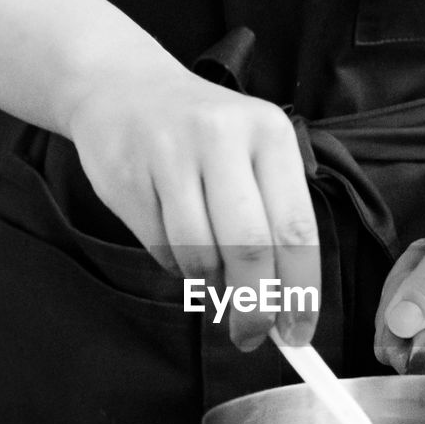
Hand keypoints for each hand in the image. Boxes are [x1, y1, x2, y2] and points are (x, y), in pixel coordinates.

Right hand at [67, 63, 318, 350]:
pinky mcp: (128, 174)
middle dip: (254, 305)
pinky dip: (175, 264)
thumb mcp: (253, 155)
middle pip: (249, 247)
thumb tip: (287, 309)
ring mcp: (169, 154)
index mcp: (269, 134)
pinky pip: (160, 248)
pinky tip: (176, 242)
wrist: (124, 88)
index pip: (296, 228)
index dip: (301, 290)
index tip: (298, 333)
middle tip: (250, 335)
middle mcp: (222, 137)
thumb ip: (274, 221)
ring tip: (212, 279)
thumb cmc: (205, 135)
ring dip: (209, 285)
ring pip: (199, 254)